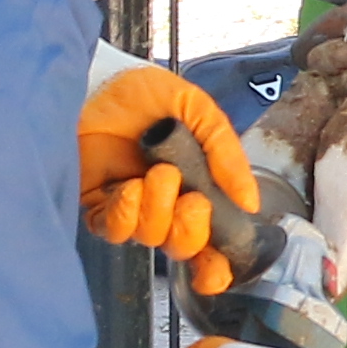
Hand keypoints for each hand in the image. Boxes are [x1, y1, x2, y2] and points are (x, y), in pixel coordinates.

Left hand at [77, 56, 256, 295]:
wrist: (96, 79)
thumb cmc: (146, 94)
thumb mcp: (199, 112)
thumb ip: (227, 155)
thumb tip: (250, 202)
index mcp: (194, 190)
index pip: (209, 245)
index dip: (216, 268)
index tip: (220, 267)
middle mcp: (163, 206)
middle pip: (183, 248)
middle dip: (191, 230)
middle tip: (193, 200)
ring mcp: (130, 209)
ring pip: (151, 237)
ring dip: (159, 210)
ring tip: (157, 174)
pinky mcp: (97, 206)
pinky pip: (115, 229)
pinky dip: (126, 212)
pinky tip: (130, 186)